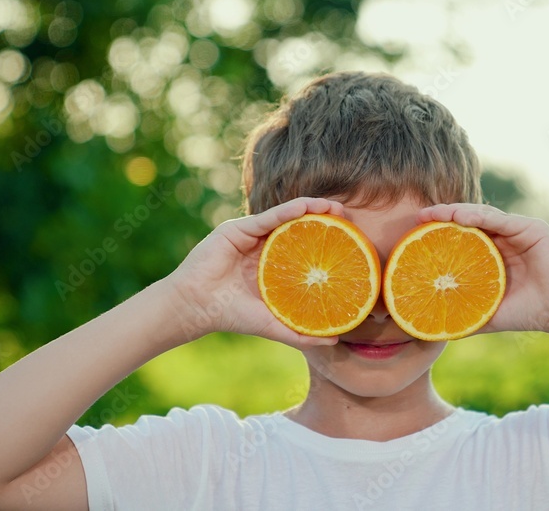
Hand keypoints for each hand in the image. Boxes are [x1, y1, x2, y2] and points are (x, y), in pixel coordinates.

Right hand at [170, 197, 341, 348]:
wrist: (196, 308)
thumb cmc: (231, 316)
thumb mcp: (273, 324)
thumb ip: (300, 332)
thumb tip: (335, 342)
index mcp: (272, 266)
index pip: (304, 248)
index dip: (327, 241)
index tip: (352, 238)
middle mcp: (263, 247)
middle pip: (298, 228)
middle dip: (323, 220)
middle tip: (347, 216)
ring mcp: (250, 236)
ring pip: (285, 218)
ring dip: (310, 208)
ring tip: (333, 206)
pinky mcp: (238, 229)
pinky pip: (268, 217)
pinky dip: (288, 211)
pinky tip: (307, 206)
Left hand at [417, 203, 548, 336]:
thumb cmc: (528, 313)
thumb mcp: (487, 314)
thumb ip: (462, 316)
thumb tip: (430, 331)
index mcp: (493, 254)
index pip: (462, 236)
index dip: (439, 231)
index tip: (415, 232)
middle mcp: (504, 238)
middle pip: (469, 221)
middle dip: (443, 216)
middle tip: (419, 217)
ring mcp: (517, 230)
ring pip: (482, 216)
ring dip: (456, 212)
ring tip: (435, 214)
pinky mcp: (530, 228)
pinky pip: (500, 219)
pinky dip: (479, 216)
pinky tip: (460, 217)